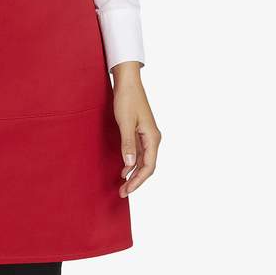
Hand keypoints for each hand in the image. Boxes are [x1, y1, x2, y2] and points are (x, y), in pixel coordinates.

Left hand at [110, 62, 160, 196]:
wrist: (127, 81)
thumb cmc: (127, 99)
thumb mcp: (125, 122)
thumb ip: (128, 144)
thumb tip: (130, 165)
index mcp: (152, 137)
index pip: (149, 166)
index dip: (138, 181)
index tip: (127, 190)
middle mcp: (153, 138)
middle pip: (148, 166)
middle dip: (136, 181)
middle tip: (122, 193)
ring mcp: (147, 135)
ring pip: (144, 161)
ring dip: (134, 174)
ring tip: (123, 185)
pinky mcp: (140, 132)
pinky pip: (139, 153)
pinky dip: (132, 163)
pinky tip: (124, 170)